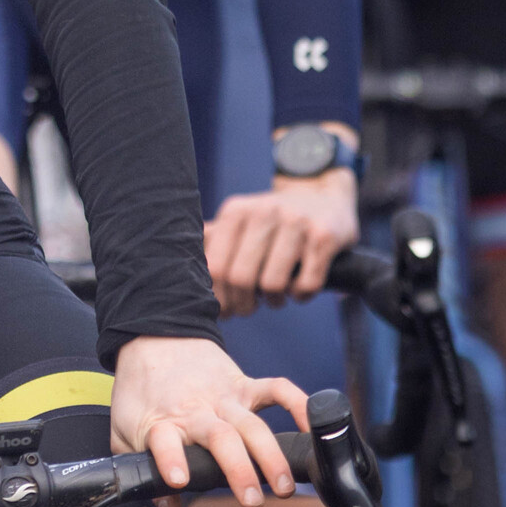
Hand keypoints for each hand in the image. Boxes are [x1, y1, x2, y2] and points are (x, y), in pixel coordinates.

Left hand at [110, 336, 306, 506]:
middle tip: (252, 500)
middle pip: (221, 438)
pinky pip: (275, 389)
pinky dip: (297, 402)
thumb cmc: (141, 390)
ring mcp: (223, 396)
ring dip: (270, 455)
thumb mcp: (126, 431)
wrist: (151, 336)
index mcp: (163, 422)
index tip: (178, 480)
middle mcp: (197, 410)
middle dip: (239, 470)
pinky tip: (309, 426)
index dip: (170, 460)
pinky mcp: (242, 383)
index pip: (164, 442)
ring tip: (283, 486)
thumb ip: (142, 473)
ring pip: (251, 425)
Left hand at [205, 165, 357, 313]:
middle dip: (243, 305)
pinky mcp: (323, 236)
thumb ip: (214, 242)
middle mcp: (264, 211)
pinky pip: (306, 284)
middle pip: (241, 278)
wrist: (321, 197)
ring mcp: (296, 222)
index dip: (218, 297)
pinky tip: (299, 290)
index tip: (225, 310)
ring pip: (273, 284)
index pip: (216, 267)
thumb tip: (182, 275)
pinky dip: (301, 296)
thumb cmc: (274, 222)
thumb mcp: (242, 223)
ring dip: (274, 302)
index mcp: (236, 210)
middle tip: (249, 308)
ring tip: (276, 297)